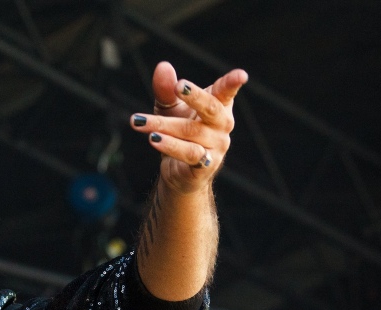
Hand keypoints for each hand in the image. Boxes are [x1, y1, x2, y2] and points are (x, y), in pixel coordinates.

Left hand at [130, 61, 247, 193]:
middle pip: (211, 108)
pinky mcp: (205, 166)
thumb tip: (163, 66)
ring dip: (164, 126)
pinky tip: (154, 139)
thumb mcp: (169, 109)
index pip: (226, 92)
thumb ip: (166, 90)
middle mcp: (222, 126)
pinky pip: (189, 154)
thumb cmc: (178, 133)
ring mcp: (216, 147)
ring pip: (191, 132)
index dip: (232, 84)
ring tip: (140, 122)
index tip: (241, 76)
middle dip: (194, 96)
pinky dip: (170, 146)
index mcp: (218, 106)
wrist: (178, 173)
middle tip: (177, 85)